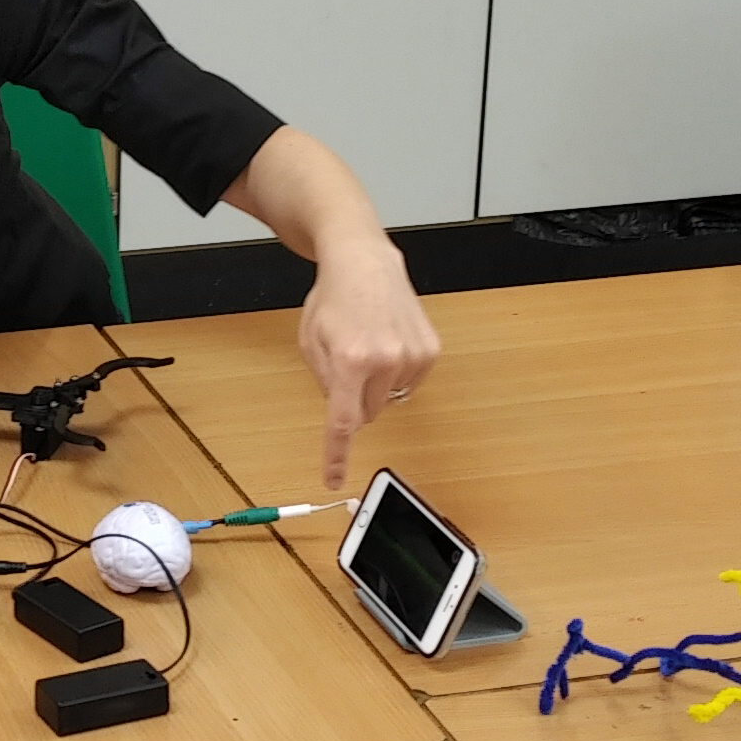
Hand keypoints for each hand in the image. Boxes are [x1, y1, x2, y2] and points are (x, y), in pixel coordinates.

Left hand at [298, 238, 440, 489]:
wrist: (365, 262)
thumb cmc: (334, 299)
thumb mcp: (311, 342)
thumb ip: (324, 383)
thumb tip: (343, 414)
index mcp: (350, 360)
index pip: (343, 422)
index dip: (337, 454)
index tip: (334, 477)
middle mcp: (385, 360)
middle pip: (367, 413)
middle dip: (354, 399)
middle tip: (348, 364)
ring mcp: (412, 356)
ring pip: (389, 400)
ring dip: (376, 384)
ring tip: (369, 345)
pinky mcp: (429, 352)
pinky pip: (408, 384)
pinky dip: (396, 373)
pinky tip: (388, 344)